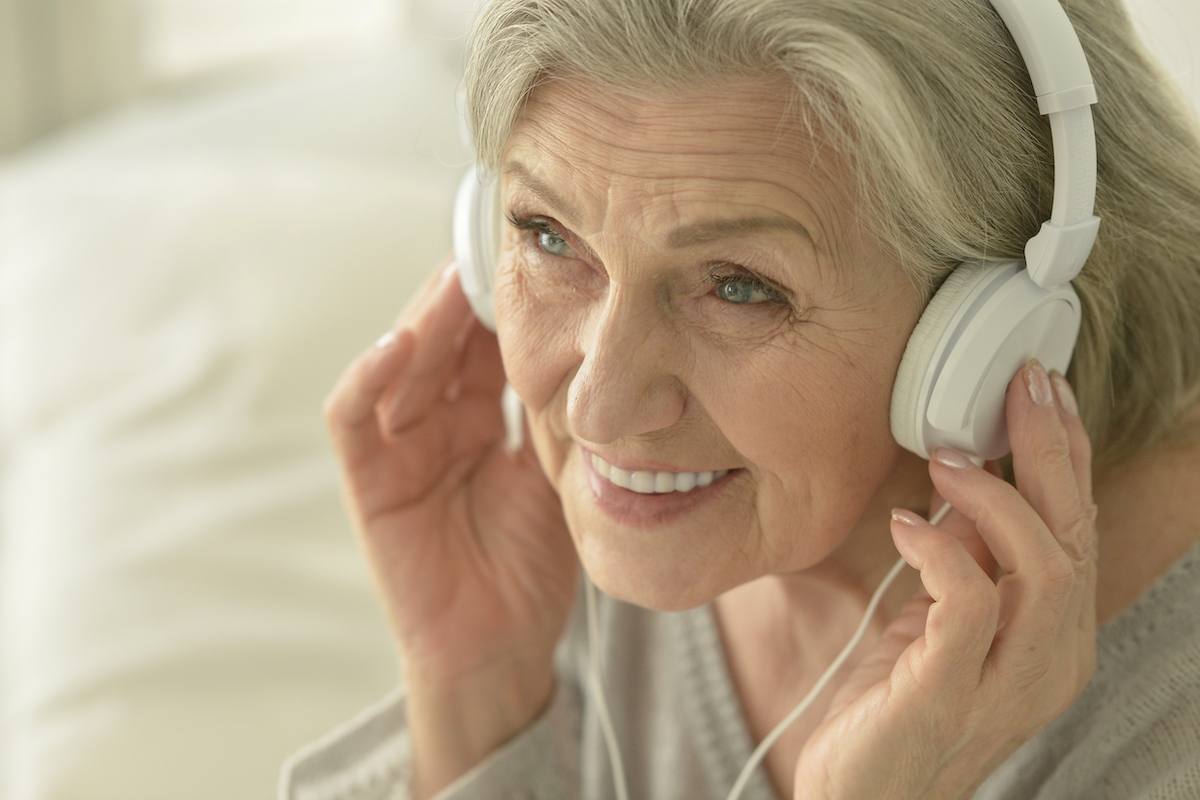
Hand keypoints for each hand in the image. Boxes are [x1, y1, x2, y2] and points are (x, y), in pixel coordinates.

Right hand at [324, 257, 576, 794]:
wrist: (501, 646)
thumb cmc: (532, 564)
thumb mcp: (556, 473)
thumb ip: (550, 411)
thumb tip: (582, 333)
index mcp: (481, 414)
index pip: (486, 339)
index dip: (505, 297)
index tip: (537, 255)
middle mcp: (436, 420)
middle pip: (443, 340)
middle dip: (467, 294)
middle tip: (495, 249)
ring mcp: (397, 447)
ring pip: (400, 364)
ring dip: (425, 320)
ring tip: (457, 282)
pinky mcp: (368, 481)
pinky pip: (354, 420)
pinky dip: (370, 378)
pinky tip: (402, 344)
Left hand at [792, 360, 1097, 799]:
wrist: (860, 797)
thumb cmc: (894, 704)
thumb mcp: (937, 618)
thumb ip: (965, 557)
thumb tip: (966, 474)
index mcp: (1053, 637)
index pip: (1077, 530)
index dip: (1067, 453)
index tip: (1044, 387)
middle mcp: (1050, 660)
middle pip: (1074, 536)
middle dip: (1051, 450)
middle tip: (1023, 384)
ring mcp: (1008, 684)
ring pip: (1045, 566)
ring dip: (998, 497)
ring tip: (948, 460)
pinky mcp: (951, 694)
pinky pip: (971, 604)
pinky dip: (943, 550)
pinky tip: (908, 522)